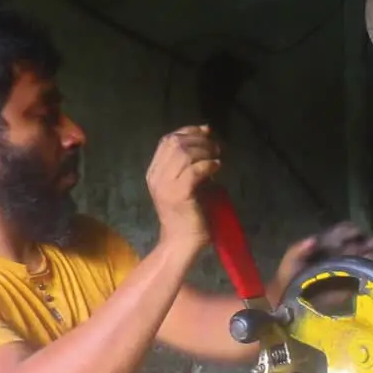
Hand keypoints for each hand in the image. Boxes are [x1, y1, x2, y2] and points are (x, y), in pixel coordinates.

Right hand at [147, 125, 220, 250]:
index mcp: (154, 172)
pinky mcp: (179, 194)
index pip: (167, 141)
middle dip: (199, 139)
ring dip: (205, 151)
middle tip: (216, 146)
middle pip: (175, 143)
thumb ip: (191, 165)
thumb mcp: (186, 184)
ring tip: (218, 156)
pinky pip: (194, 170)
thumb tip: (207, 141)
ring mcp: (165, 185)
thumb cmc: (188, 215)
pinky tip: (217, 167)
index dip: (187, 131)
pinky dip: (209, 165)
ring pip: (184, 154)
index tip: (206, 130)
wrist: (181, 242)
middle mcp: (156, 176)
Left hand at [268, 223, 372, 301]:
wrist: (290, 308)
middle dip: (369, 244)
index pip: (341, 235)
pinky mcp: (355, 287)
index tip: (358, 233)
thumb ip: (297, 251)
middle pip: (359, 246)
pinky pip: (372, 277)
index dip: (350, 232)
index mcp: (326, 247)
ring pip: (368, 260)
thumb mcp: (289, 265)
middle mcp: (340, 256)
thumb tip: (313, 239)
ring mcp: (349, 271)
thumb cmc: (288, 284)